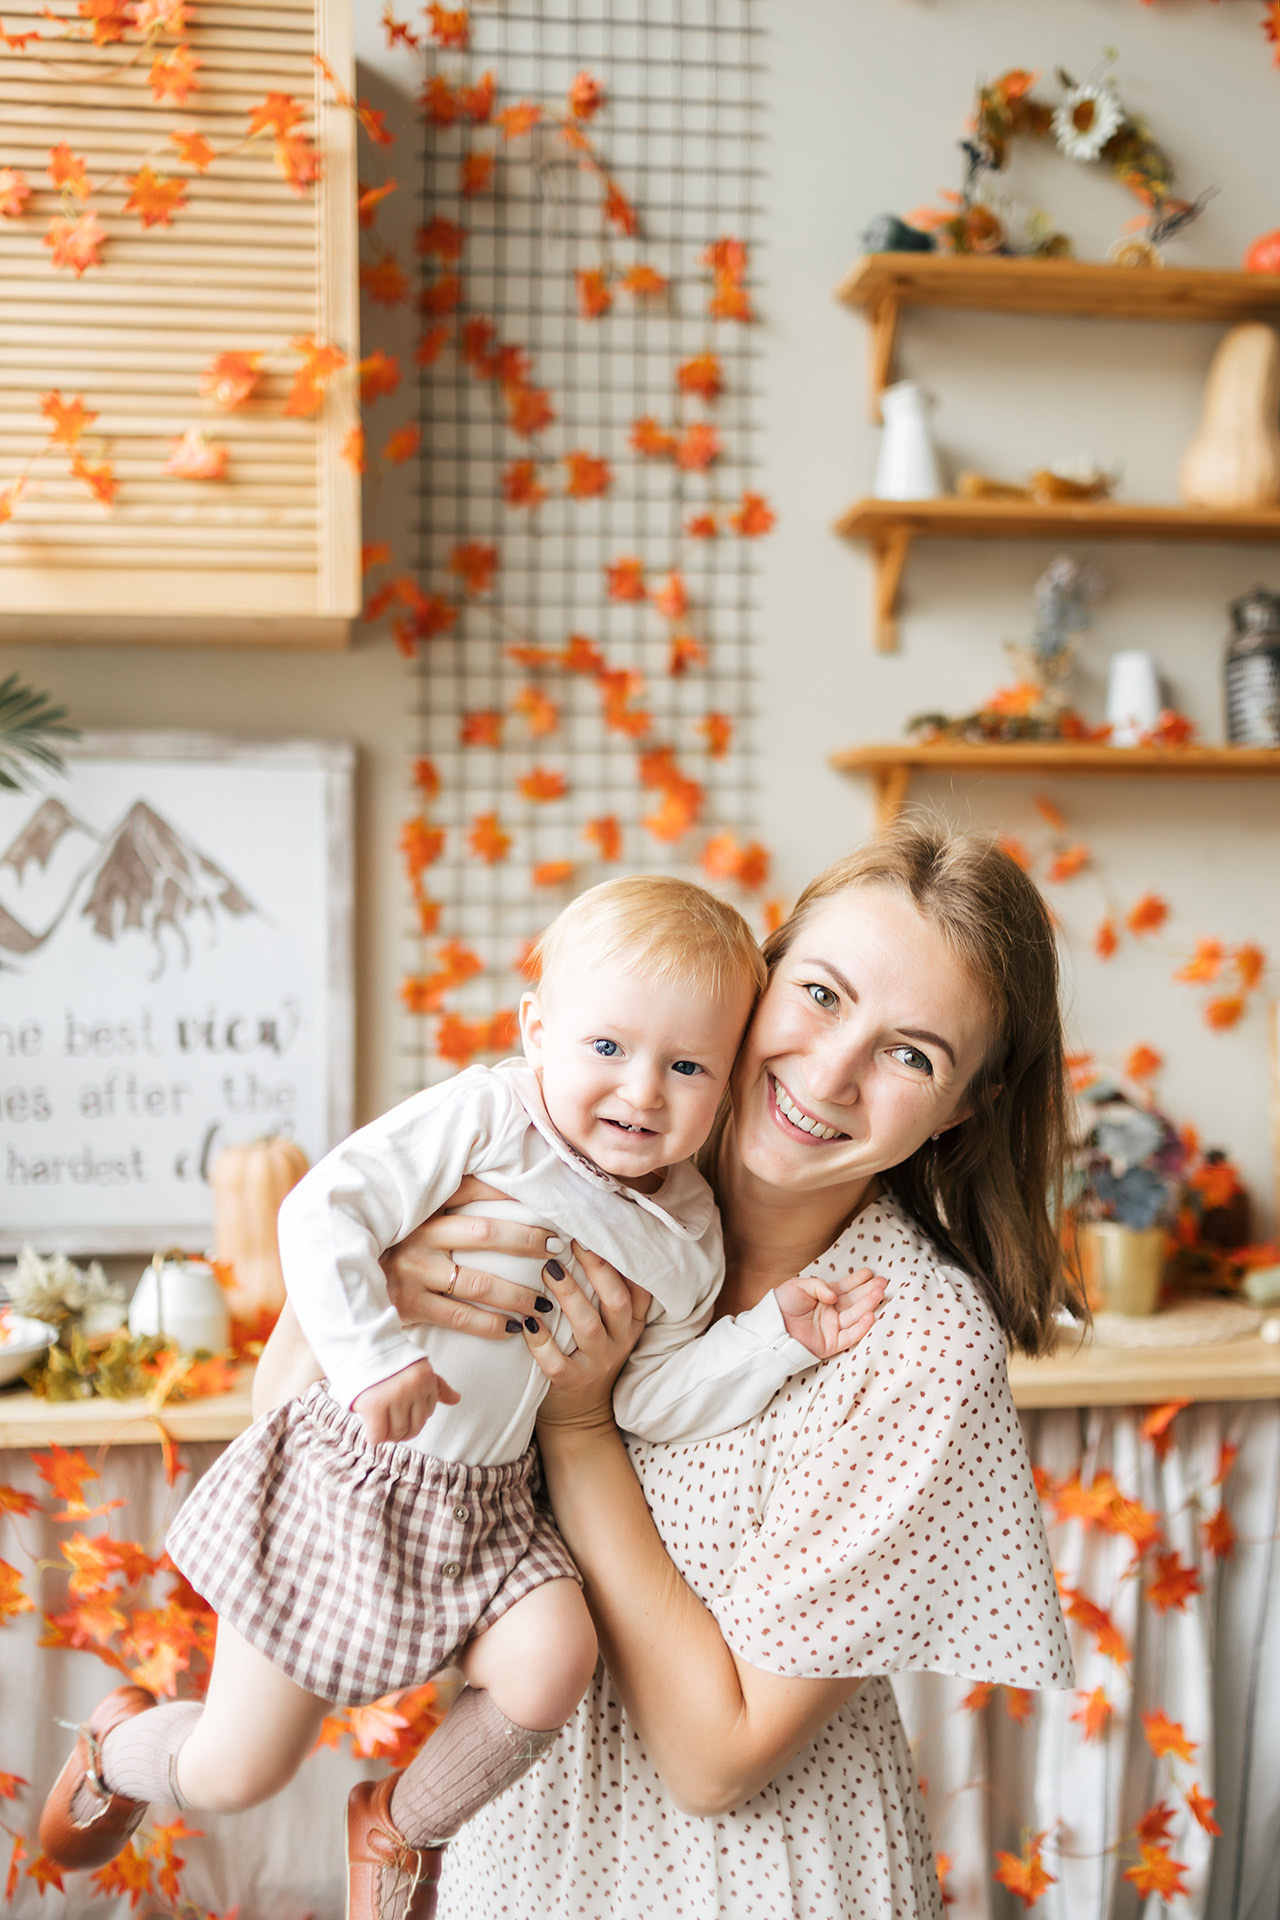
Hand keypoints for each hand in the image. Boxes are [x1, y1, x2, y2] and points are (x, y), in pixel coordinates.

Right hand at [352, 1356, 458, 1444]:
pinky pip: (378, 1435)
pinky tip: (370, 1429)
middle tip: (389, 1423)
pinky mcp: (374, 1405)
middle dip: (403, 1430)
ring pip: (397, 1433)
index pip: (427, 1413)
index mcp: (426, 1377)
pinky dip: (374, 1437)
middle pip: (415, 1426)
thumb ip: (436, 1385)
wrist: (358, 1348)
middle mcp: (413, 1387)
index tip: (400, 1410)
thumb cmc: (389, 1361)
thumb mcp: (417, 1368)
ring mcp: (395, 1396)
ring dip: (389, 1435)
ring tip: (380, 1424)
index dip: (413, 1415)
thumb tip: (456, 1399)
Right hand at [381, 1176, 565, 1336]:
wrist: (342, 1286)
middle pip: (485, 1233)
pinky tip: (514, 1327)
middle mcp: (418, 1237)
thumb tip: (493, 1177)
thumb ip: (442, 1201)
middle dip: (527, 1239)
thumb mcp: (409, 1218)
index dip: (508, 1193)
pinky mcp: (409, 1306)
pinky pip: (461, 1317)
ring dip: (516, 1292)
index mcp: (421, 1209)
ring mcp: (414, 1272)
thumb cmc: (389, 1247)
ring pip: (479, 1282)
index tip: (543, 1200)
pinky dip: (491, 1324)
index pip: (470, 1189)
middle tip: (557, 1246)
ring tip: (543, 1299)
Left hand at [526, 1242, 651, 1433]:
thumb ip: (603, 1291)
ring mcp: (597, 1363)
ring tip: (548, 1270)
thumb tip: (578, 1236)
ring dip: (568, 1296)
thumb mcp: (609, 1324)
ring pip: (587, 1327)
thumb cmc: (588, 1353)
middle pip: (617, 1301)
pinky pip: (556, 1362)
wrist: (580, 1414)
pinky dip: (541, 1342)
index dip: (623, 1261)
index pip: (639, 1288)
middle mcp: (619, 1341)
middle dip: (597, 1269)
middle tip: (571, 1242)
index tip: (601, 1233)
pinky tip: (527, 1322)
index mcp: (631, 1323)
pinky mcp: (571, 1383)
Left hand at [774, 1266, 884, 1360]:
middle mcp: (830, 1312)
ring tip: (879, 1293)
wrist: (771, 1328)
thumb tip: (835, 1296)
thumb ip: (818, 1286)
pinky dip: (861, 1327)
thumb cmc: (781, 1305)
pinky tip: (870, 1315)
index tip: (870, 1273)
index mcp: (822, 1298)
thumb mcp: (798, 1286)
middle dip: (868, 1291)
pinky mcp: (831, 1344)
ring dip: (868, 1305)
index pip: (844, 1288)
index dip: (857, 1280)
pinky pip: (850, 1336)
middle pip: (853, 1301)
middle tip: (882, 1282)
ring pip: (855, 1316)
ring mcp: (832, 1328)